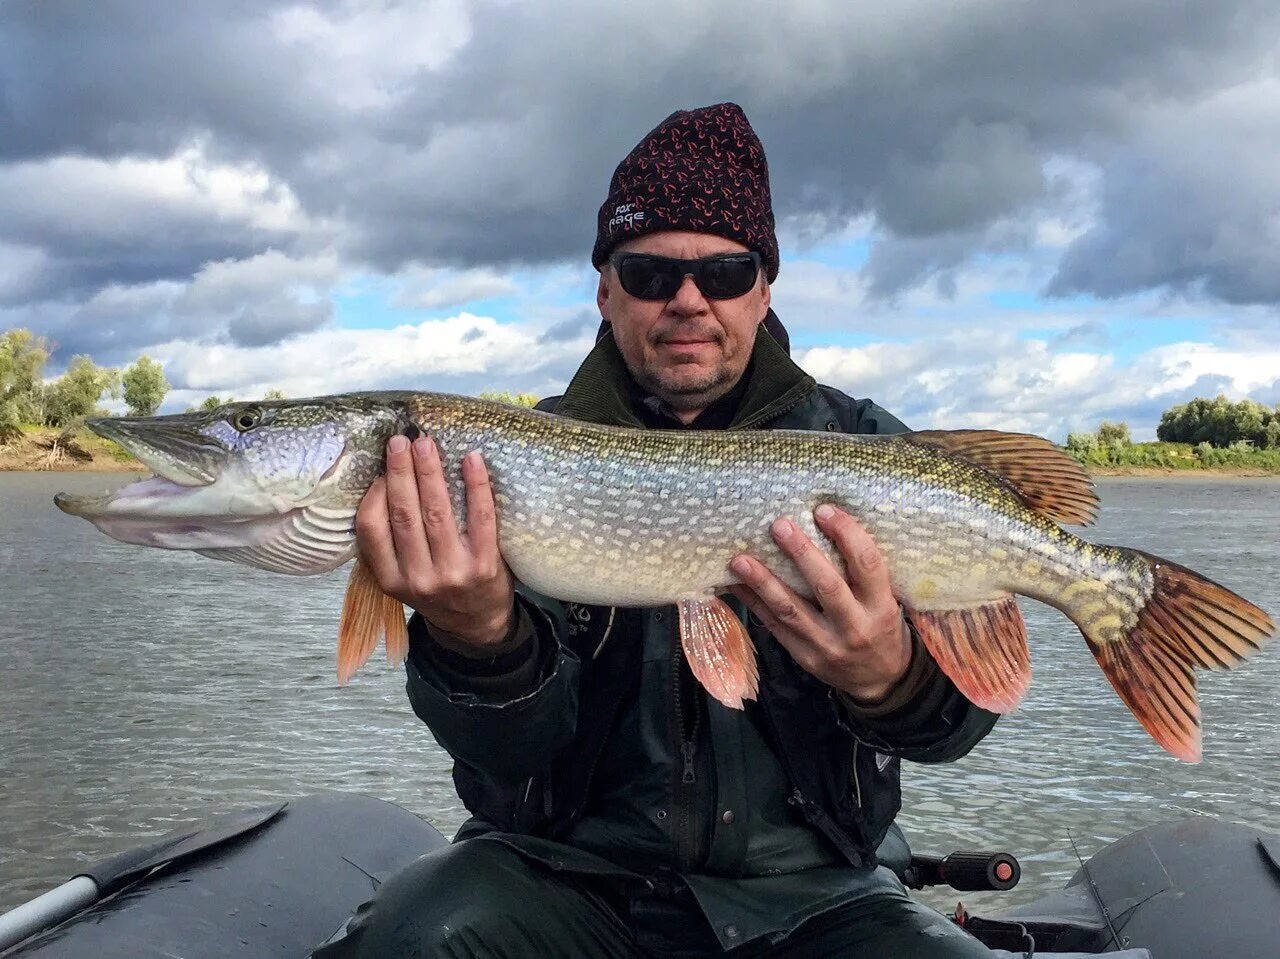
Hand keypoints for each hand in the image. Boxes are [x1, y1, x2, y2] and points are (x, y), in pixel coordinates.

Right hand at [355, 435, 514, 648]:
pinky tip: (472, 460)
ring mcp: (453, 574)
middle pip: (405, 515)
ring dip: (431, 473)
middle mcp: (419, 578)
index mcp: (390, 580)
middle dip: (401, 473)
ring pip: (438, 513)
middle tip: (401, 440)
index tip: (381, 467)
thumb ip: (391, 544)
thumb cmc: (438, 591)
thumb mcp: (402, 580)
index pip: (372, 530)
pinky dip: (476, 486)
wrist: (478, 625)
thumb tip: (385, 482)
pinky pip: (480, 519)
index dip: (375, 494)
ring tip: (426, 444)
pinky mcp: (485, 567)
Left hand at [728, 504, 910, 704]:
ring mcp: (827, 645)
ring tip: (740, 560)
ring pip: (790, 610)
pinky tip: (735, 584)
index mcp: (881, 606)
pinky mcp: (804, 657)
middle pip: (826, 586)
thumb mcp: (887, 601)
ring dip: (763, 582)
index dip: (847, 534)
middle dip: (801, 553)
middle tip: (779, 525)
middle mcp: (855, 626)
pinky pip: (774, 626)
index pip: (867, 564)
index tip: (824, 510)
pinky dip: (753, 603)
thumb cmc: (882, 627)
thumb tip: (823, 525)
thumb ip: (862, 574)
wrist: (880, 681)